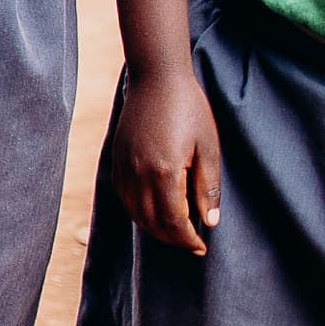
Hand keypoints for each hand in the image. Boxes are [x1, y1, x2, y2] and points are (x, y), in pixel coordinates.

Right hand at [111, 61, 226, 254]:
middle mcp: (138, 172)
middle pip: (151, 221)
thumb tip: (209, 222)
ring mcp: (123, 165)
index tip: (201, 247)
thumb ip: (208, 188)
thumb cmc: (189, 109)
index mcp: (164, 171)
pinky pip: (122, 196)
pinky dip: (136, 211)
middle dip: (171, 238)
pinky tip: (151, 211)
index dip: (188, 239)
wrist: (156, 79)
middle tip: (191, 244)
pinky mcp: (115, 158)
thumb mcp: (208, 148)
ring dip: (153, 228)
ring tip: (173, 232)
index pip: (173, 220)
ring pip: (133, 212)